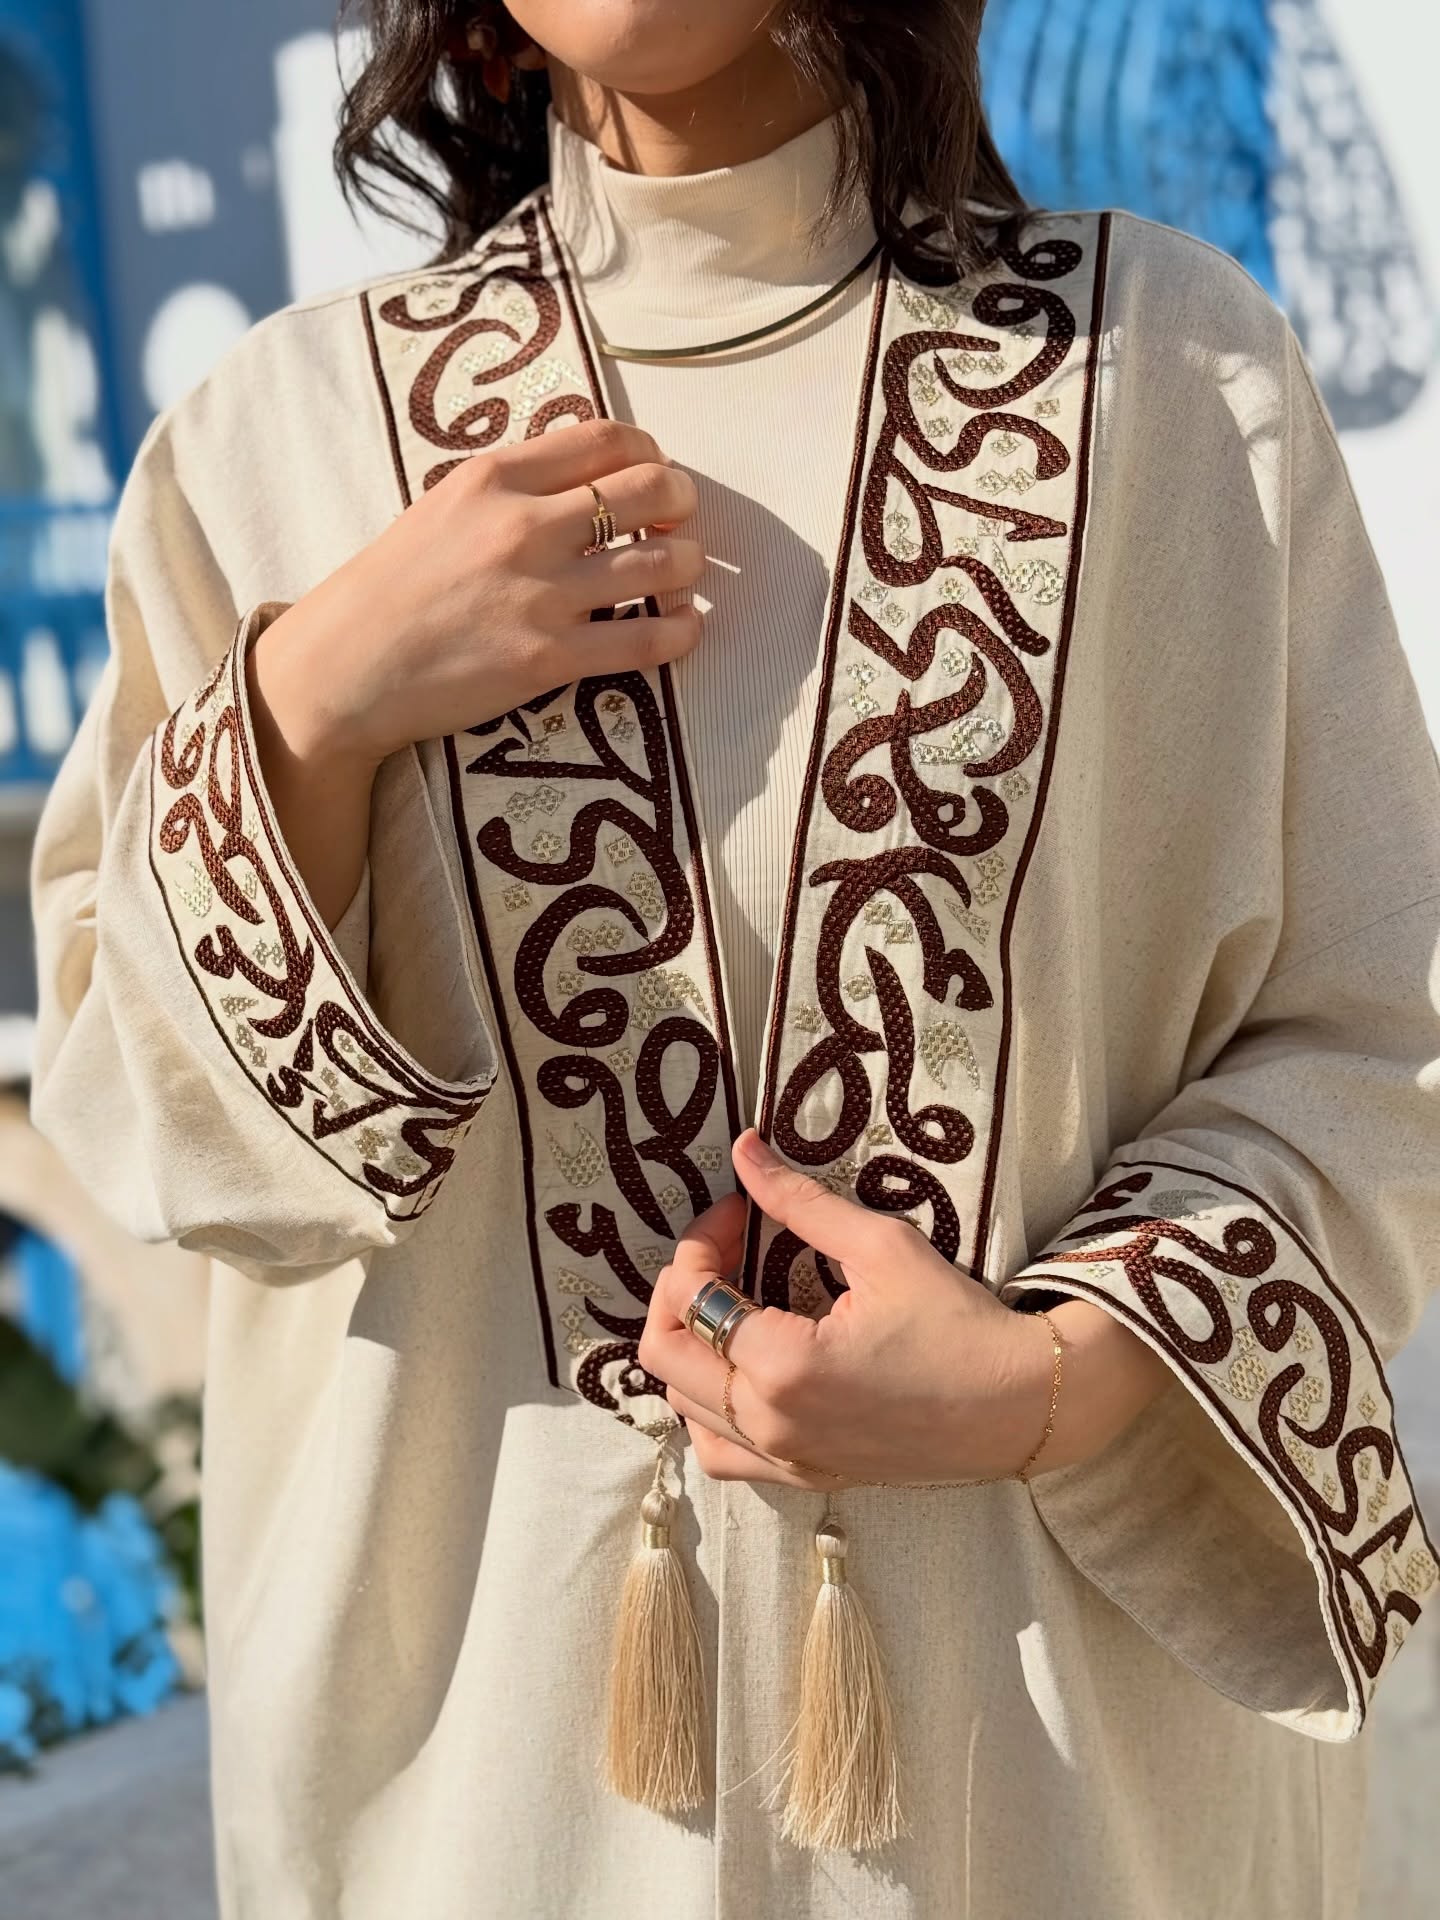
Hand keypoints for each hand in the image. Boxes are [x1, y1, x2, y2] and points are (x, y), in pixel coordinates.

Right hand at [245, 418, 703, 922]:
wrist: (347, 667)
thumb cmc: (393, 589)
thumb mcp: (445, 507)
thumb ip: (514, 487)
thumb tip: (586, 476)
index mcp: (496, 476)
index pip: (608, 437)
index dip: (651, 454)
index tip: (653, 477)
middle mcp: (524, 525)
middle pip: (653, 488)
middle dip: (683, 502)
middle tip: (678, 524)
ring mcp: (541, 593)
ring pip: (665, 562)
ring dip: (689, 566)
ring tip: (680, 578)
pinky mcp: (550, 657)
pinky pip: (650, 638)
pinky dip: (683, 631)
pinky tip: (682, 628)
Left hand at [639, 1131, 1169, 1490]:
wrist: (1019, 1405)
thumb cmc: (959, 1323)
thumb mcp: (881, 1247)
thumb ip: (799, 1201)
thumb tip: (743, 1150)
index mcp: (782, 1366)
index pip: (691, 1295)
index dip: (700, 1240)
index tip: (739, 1209)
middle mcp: (770, 1423)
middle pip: (665, 1354)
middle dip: (681, 1288)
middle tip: (724, 1251)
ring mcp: (784, 1459)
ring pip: (682, 1406)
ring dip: (689, 1348)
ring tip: (730, 1303)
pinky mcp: (804, 1476)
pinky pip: (720, 1454)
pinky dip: (708, 1411)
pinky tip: (739, 1372)